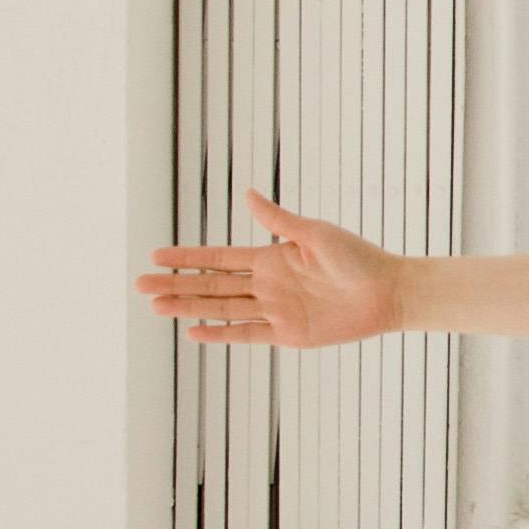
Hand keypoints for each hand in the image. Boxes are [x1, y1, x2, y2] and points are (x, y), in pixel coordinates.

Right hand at [137, 191, 404, 351]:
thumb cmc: (358, 257)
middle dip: (176, 283)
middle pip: (211, 285)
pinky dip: (221, 334)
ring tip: (156, 306)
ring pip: (221, 309)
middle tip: (140, 283)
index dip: (188, 258)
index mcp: (271, 257)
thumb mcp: (316, 234)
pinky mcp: (288, 334)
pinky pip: (246, 334)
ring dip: (188, 307)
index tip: (157, 255)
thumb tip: (247, 193)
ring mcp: (275, 310)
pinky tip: (194, 332)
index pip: (218, 258)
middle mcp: (267, 284)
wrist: (388, 292)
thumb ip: (279, 221)